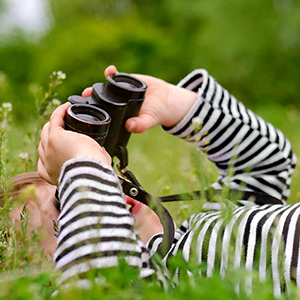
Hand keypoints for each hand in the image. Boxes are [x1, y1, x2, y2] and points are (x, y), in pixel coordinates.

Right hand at [38, 102, 110, 184]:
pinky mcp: (55, 137)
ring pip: (46, 131)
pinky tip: (67, 106)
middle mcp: (46, 163)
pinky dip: (60, 112)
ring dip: (55, 122)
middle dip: (52, 135)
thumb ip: (92, 162)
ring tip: (65, 115)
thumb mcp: (91, 170)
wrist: (88, 172)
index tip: (61, 147)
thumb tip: (102, 153)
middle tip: (66, 128)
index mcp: (52, 175)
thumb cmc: (92, 174)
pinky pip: (54, 119)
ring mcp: (48, 149)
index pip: (43, 163)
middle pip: (43, 144)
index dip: (50, 153)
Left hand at [82, 65, 196, 132]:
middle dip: (90, 99)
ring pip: (104, 89)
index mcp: (119, 115)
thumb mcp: (149, 120)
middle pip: (99, 101)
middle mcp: (116, 104)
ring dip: (97, 87)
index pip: (103, 115)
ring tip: (92, 86)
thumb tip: (130, 126)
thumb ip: (141, 124)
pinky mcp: (125, 81)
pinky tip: (111, 70)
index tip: (86, 110)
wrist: (165, 99)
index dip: (93, 113)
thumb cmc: (156, 113)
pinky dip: (111, 72)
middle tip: (85, 95)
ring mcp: (119, 92)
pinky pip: (115, 76)